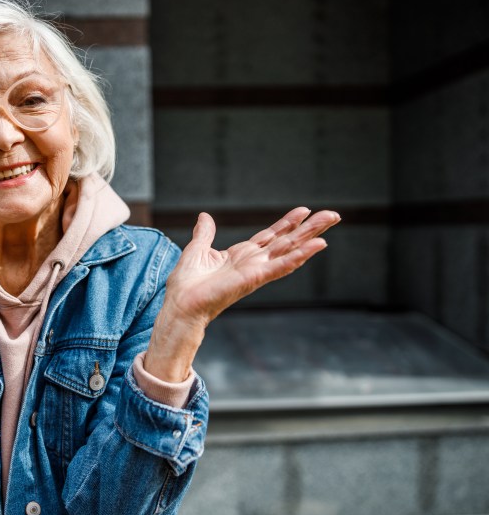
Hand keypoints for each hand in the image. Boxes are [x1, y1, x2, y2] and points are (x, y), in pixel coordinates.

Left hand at [163, 207, 339, 327]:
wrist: (180, 304)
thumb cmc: (186, 284)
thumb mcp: (197, 250)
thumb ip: (205, 233)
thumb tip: (205, 217)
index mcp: (241, 255)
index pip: (270, 236)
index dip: (287, 223)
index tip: (304, 210)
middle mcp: (253, 262)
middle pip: (287, 241)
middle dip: (309, 227)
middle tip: (333, 214)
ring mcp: (257, 270)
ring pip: (290, 249)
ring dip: (311, 235)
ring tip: (331, 220)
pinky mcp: (255, 278)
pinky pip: (282, 265)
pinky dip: (300, 255)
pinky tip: (318, 245)